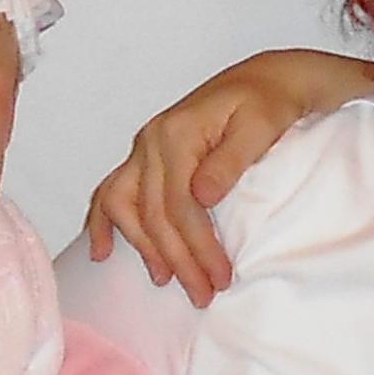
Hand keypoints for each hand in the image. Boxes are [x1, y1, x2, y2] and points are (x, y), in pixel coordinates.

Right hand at [81, 49, 373, 301]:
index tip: (220, 278)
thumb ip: (230, 160)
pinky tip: (103, 253)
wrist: (268, 80)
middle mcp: (151, 141)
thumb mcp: (261, 126)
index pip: (179, 205)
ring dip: (142, 246)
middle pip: (153, 212)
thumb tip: (202, 196)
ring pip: (124, 205)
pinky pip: (113, 191)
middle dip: (176, 259)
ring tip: (164, 280)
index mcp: (177, 134)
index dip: (197, 247)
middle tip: (203, 294)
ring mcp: (144, 149)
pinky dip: (103, 222)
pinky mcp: (147, 156)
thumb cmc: (271, 102)